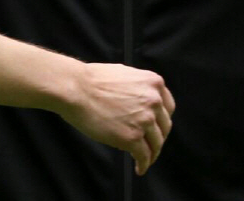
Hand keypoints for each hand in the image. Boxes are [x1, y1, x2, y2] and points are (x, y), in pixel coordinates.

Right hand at [59, 63, 174, 175]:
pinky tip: (139, 168)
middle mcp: (154, 101)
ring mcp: (144, 120)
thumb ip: (138, 88)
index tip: (157, 128)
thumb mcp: (125, 74)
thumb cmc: (92, 80)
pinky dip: (143, 164)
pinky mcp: (132, 137)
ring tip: (145, 160)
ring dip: (152, 154)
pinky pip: (144, 156)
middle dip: (157, 137)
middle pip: (164, 126)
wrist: (76, 89)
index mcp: (154, 83)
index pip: (168, 107)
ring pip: (156, 143)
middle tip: (150, 145)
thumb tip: (140, 102)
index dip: (162, 120)